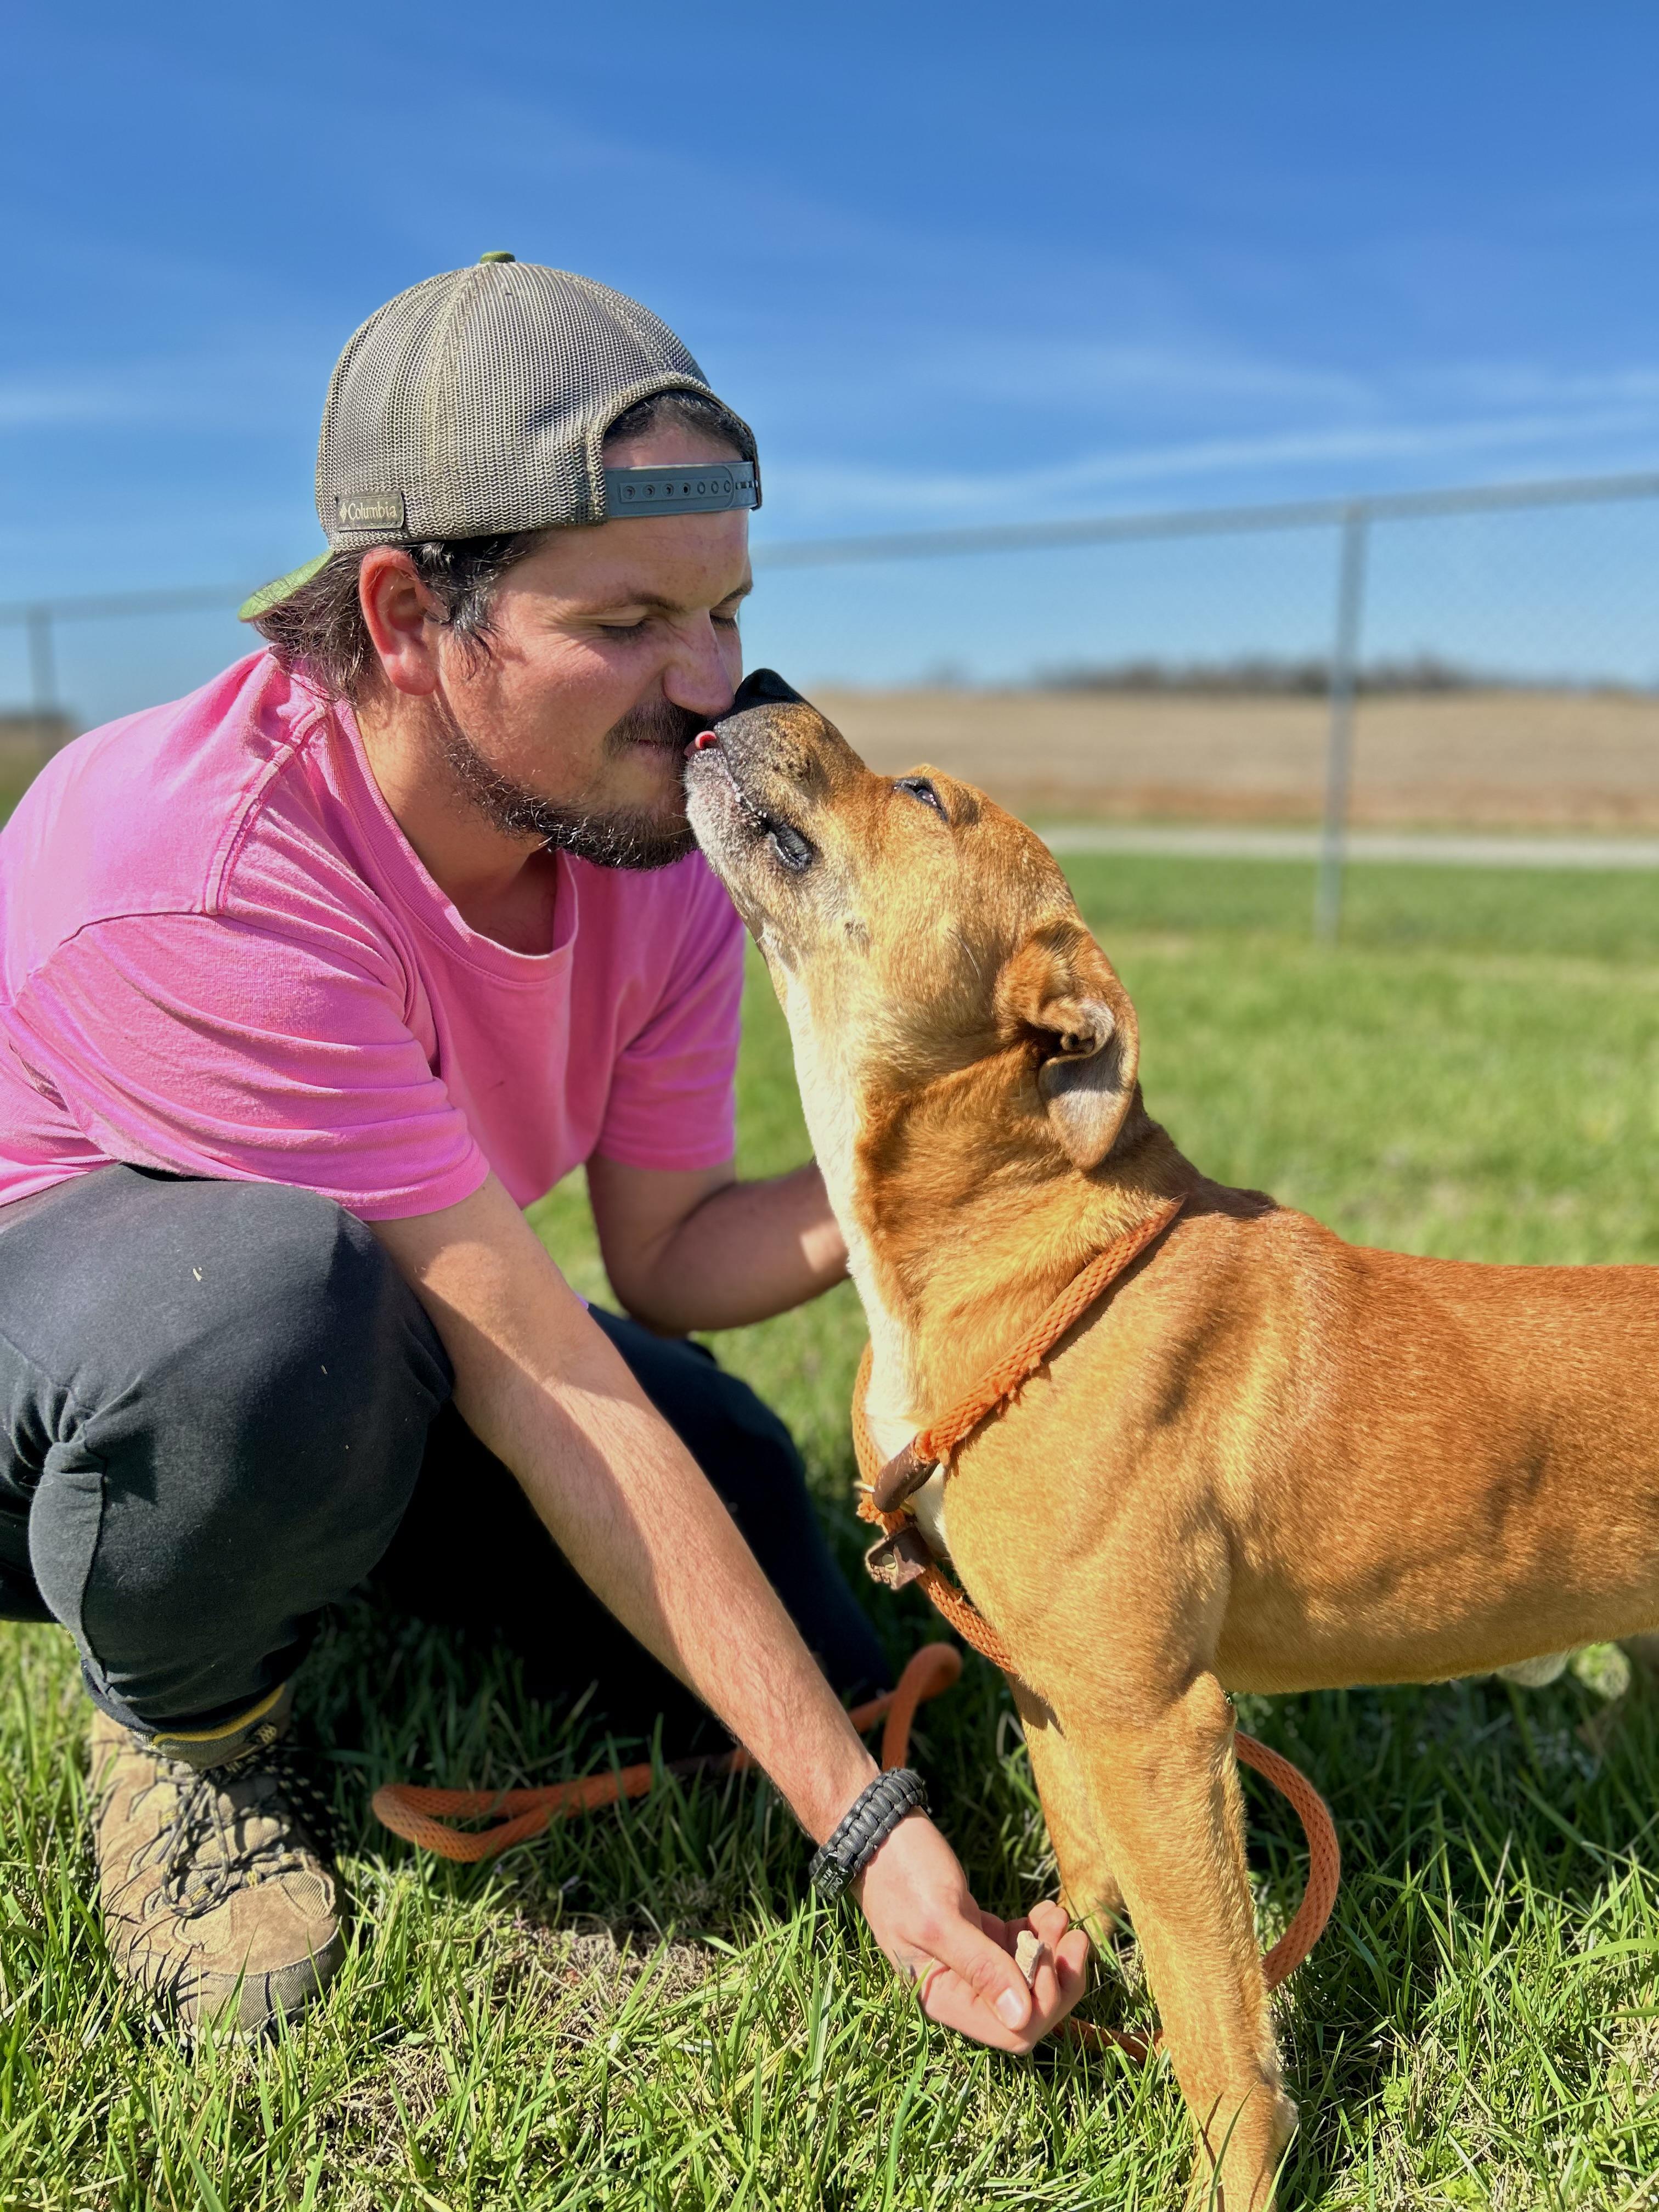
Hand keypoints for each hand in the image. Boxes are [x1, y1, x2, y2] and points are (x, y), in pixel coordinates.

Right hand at [852, 1813, 1090, 2051]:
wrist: (881, 1830)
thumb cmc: (903, 1872)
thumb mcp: (940, 1918)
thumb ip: (980, 1967)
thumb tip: (1021, 2018)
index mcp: (944, 1998)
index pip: (1013, 2032)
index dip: (1045, 2004)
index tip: (1053, 1956)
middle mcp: (960, 1990)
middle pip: (1029, 2011)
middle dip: (1059, 1978)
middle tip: (1074, 1935)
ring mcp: (972, 1963)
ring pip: (1031, 1980)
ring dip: (1054, 1953)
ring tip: (1058, 1915)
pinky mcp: (980, 1935)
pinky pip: (1021, 1951)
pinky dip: (1041, 1935)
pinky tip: (1045, 1911)